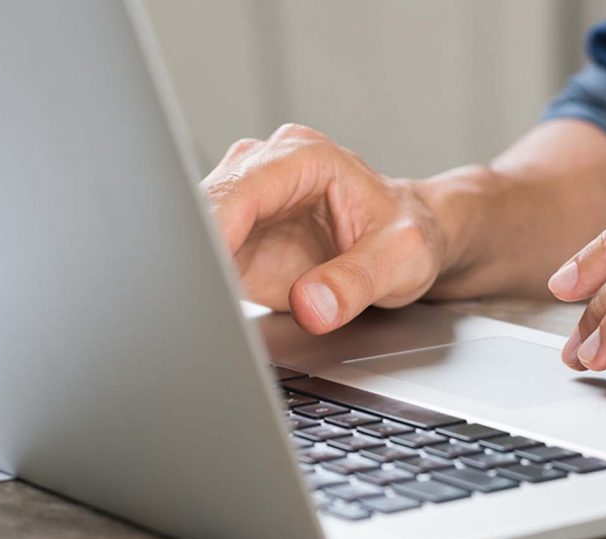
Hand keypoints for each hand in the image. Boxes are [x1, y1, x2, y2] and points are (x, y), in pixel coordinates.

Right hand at [201, 124, 446, 333]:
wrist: (411, 239)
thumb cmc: (410, 233)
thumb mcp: (403, 258)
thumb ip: (357, 281)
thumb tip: (310, 305)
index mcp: (305, 157)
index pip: (239, 190)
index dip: (212, 233)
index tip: (203, 274)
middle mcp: (266, 171)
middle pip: (203, 210)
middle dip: (194, 257)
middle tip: (195, 305)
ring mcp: (248, 205)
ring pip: (195, 235)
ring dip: (195, 274)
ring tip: (204, 315)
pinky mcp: (240, 241)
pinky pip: (206, 262)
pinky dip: (205, 287)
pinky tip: (211, 314)